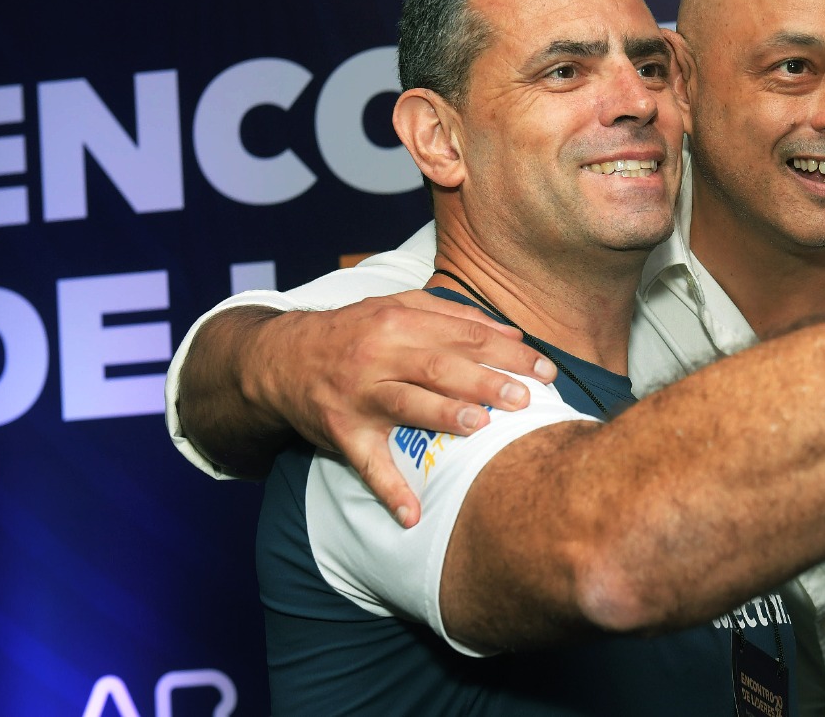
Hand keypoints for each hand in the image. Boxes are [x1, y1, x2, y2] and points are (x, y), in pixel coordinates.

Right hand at [248, 291, 556, 526]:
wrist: (279, 359)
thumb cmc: (351, 333)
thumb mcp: (396, 308)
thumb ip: (452, 316)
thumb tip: (510, 333)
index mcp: (399, 323)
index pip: (464, 335)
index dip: (507, 351)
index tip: (545, 369)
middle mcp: (379, 356)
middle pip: (438, 366)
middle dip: (484, 381)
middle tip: (522, 398)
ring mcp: (358, 395)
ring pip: (406, 404)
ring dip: (443, 416)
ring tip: (479, 427)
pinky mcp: (341, 432)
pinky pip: (366, 464)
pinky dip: (388, 490)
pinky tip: (411, 515)